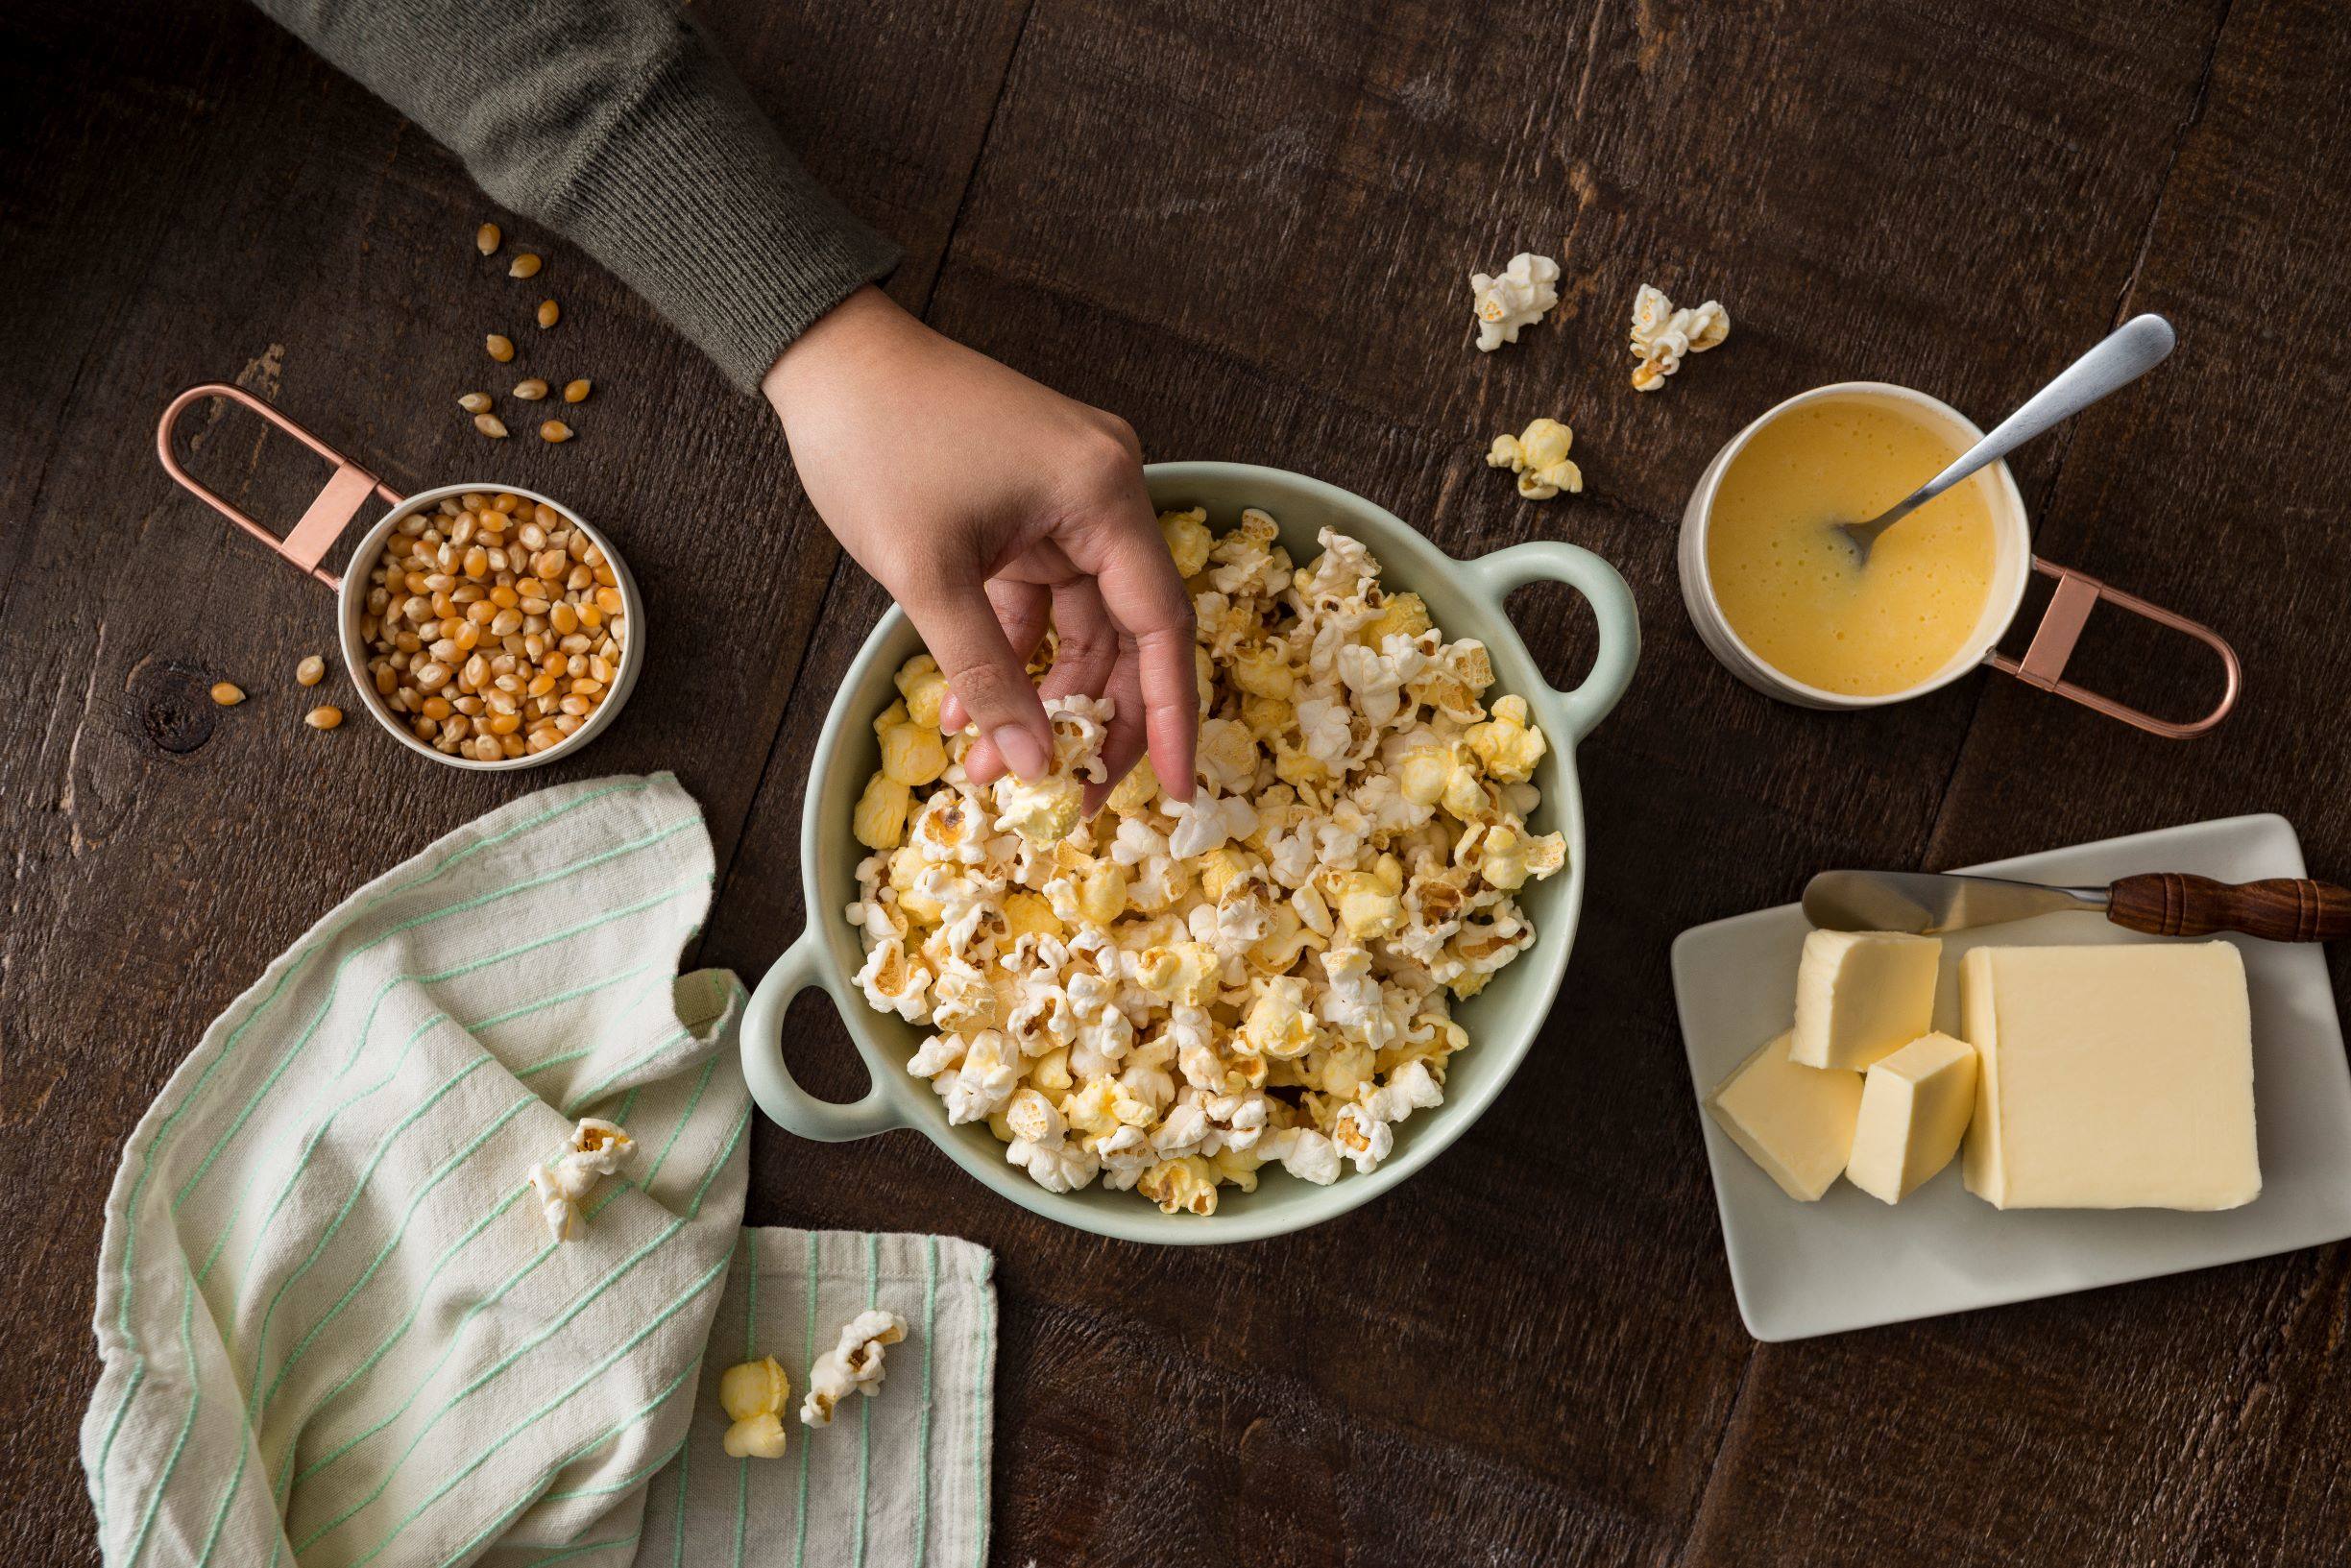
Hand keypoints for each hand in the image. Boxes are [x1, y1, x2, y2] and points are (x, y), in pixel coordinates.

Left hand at [764, 287, 1194, 806]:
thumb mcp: (930, 577)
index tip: (1176, 789)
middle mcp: (1105, 492)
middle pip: (1127, 633)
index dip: (1169, 714)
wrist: (824, 357)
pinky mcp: (1032, 508)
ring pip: (1079, 625)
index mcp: (1103, 493)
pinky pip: (1041, 600)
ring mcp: (1070, 500)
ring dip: (1042, 696)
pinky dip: (1013, 652)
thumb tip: (1034, 767)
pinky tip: (967, 711)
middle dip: (1093, 720)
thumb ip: (988, 676)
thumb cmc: (876, 444)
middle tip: (1066, 799)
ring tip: (991, 769)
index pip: (1161, 625)